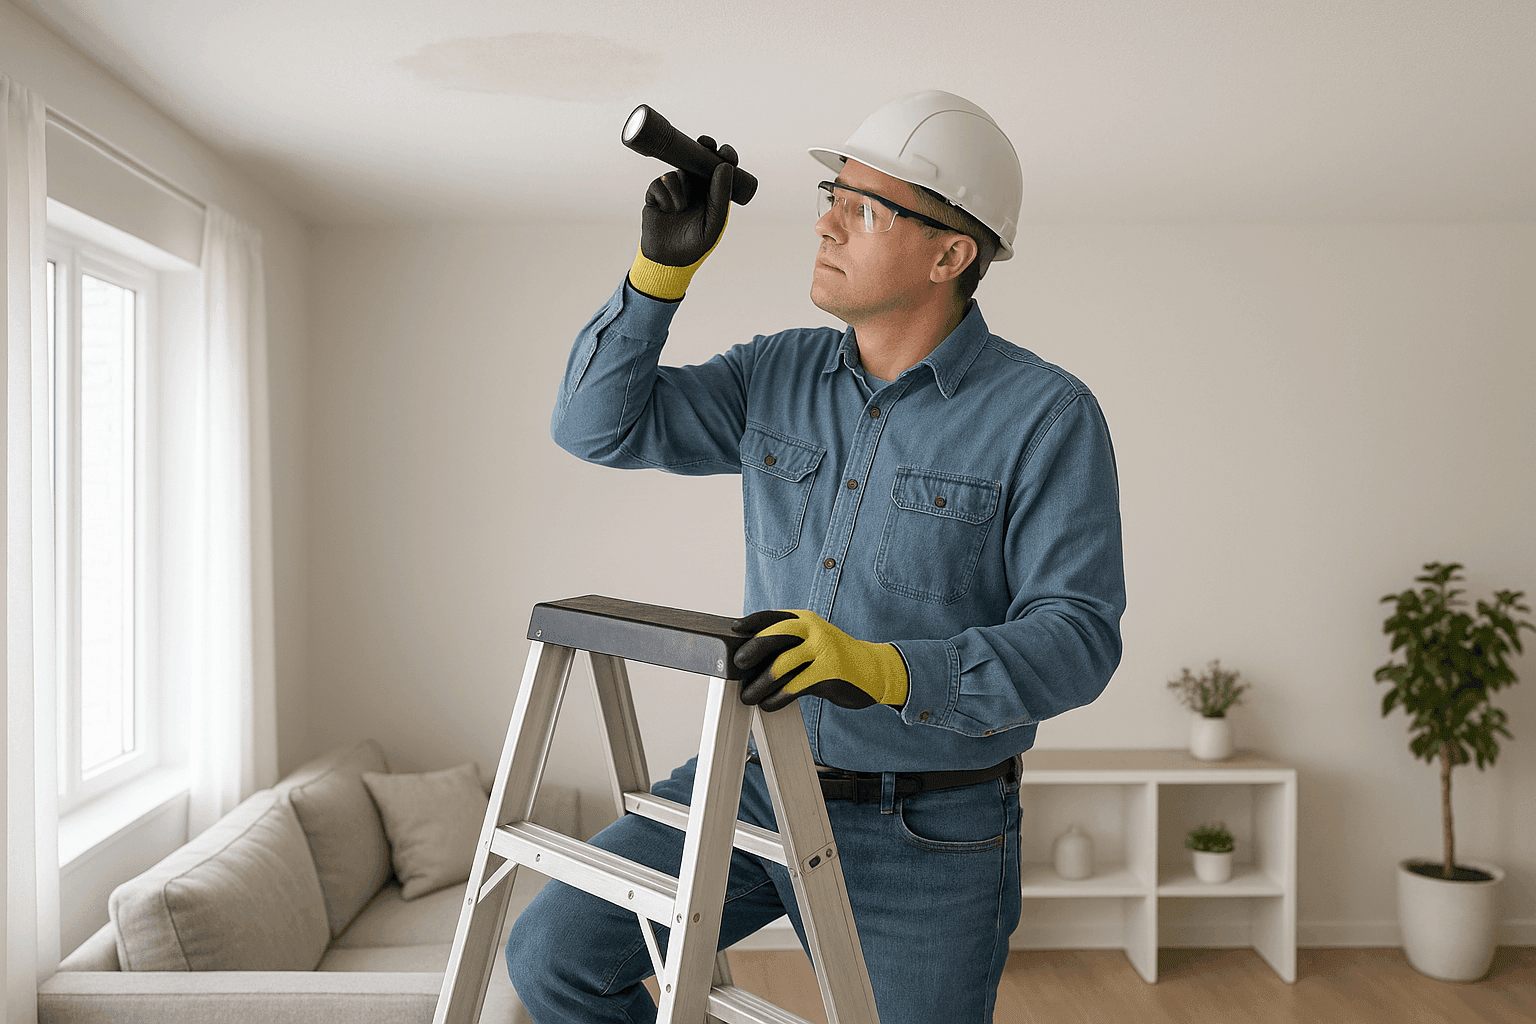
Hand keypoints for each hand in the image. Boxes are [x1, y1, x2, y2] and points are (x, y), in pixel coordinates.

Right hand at [629, 137, 736, 300]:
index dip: (723, 157)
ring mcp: (674, 190)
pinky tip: (666, 209)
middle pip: (698, 161)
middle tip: (706, 143)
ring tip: (679, 208)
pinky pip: (660, 182)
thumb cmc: (695, 244)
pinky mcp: (656, 194)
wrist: (668, 260)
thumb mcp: (714, 221)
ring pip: (678, 171)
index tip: (725, 151)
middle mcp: (694, 190)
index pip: (719, 171)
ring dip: (680, 185)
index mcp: (711, 195)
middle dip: (702, 149)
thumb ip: (720, 195)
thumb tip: (724, 166)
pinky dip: (665, 194)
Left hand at [731, 610, 908, 711]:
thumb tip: (749, 655)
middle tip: (737, 665)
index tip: (733, 631)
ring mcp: (823, 651)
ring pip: (782, 665)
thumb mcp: (813, 641)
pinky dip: (778, 698)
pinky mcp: (828, 673)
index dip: (751, 622)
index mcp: (806, 620)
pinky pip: (795, 686)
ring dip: (760, 684)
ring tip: (748, 696)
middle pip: (775, 636)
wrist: (873, 669)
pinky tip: (769, 704)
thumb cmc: (834, 657)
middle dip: (752, 650)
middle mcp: (814, 631)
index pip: (773, 617)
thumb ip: (787, 643)